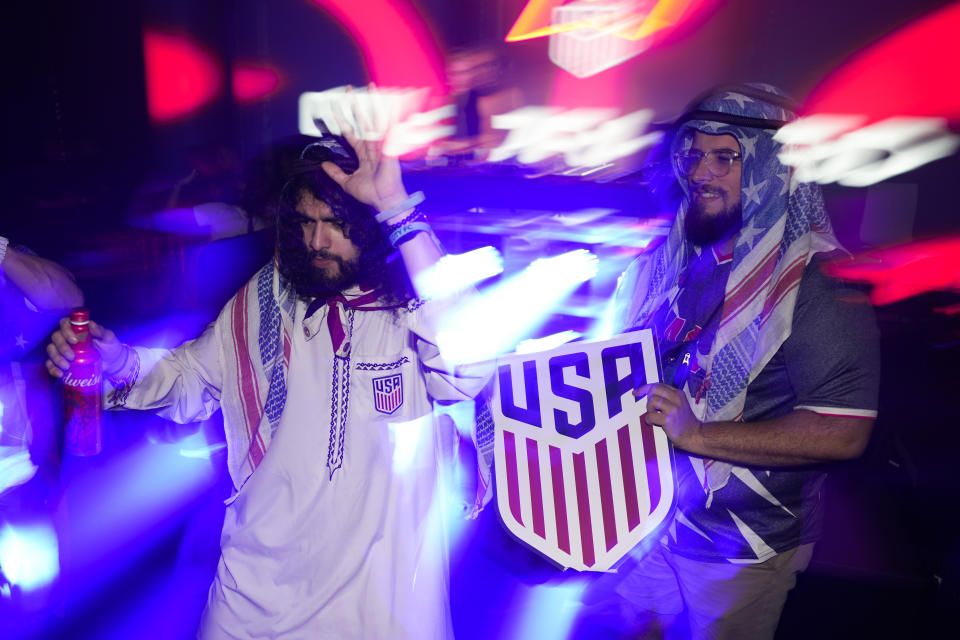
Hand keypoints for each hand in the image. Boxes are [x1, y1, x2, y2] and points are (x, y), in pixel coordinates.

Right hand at [46, 317, 126, 377]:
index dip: (66, 331)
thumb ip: (101, 331)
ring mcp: (62, 349)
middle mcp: (66, 337)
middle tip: (72, 357)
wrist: (112, 364)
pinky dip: (52, 369)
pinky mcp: (61, 361)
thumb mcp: (108, 338)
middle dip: (62, 347)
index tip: (74, 341)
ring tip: (66, 366)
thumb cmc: (109, 347)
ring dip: (56, 358)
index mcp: (77, 328)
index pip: (64, 323)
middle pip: (56, 337)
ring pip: (51, 350)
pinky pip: (50, 364)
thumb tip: (91, 324)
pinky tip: (60, 374)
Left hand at [321, 85, 409, 213]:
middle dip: (355, 106)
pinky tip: (391, 103)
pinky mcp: (390, 147)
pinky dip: (391, 115)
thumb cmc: (370, 194)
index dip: (342, 123)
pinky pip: (391, 128)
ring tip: (370, 87)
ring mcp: (382, 145)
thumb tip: (323, 166)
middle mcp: (373, 147)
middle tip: (348, 90)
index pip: (351, 134)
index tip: (331, 112)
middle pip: (363, 122)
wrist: (384, 202)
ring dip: (373, 104)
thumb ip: (336, 173)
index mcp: (364, 154)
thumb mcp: (347, 183)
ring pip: (376, 120)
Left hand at [634, 383, 703, 450]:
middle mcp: (676, 398)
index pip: (659, 385)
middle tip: (651, 408)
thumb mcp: (679, 404)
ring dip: (649, 410)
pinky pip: (651, 416)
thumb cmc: (684, 421)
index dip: (645, 388)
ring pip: (652, 401)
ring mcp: (673, 408)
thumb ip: (667, 397)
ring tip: (655, 416)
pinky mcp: (668, 419)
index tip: (636, 392)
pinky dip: (649, 420)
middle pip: (654, 390)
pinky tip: (655, 423)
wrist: (694, 434)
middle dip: (648, 398)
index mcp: (678, 393)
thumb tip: (648, 392)